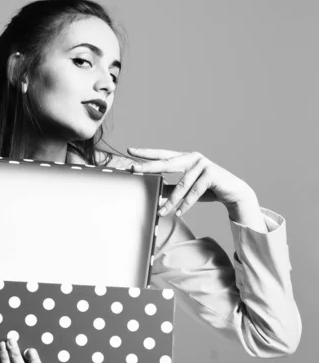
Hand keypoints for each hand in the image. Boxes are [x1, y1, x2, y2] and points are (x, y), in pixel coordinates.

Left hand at [127, 147, 253, 217]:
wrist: (233, 193)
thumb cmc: (208, 189)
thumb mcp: (186, 190)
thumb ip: (171, 189)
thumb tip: (154, 193)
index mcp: (185, 158)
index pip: (162, 154)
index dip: (146, 153)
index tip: (130, 150)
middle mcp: (193, 158)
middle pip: (167, 162)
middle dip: (149, 167)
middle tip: (134, 169)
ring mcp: (203, 164)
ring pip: (182, 184)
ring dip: (171, 200)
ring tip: (161, 212)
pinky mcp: (212, 174)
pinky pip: (195, 191)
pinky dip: (186, 204)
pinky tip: (178, 212)